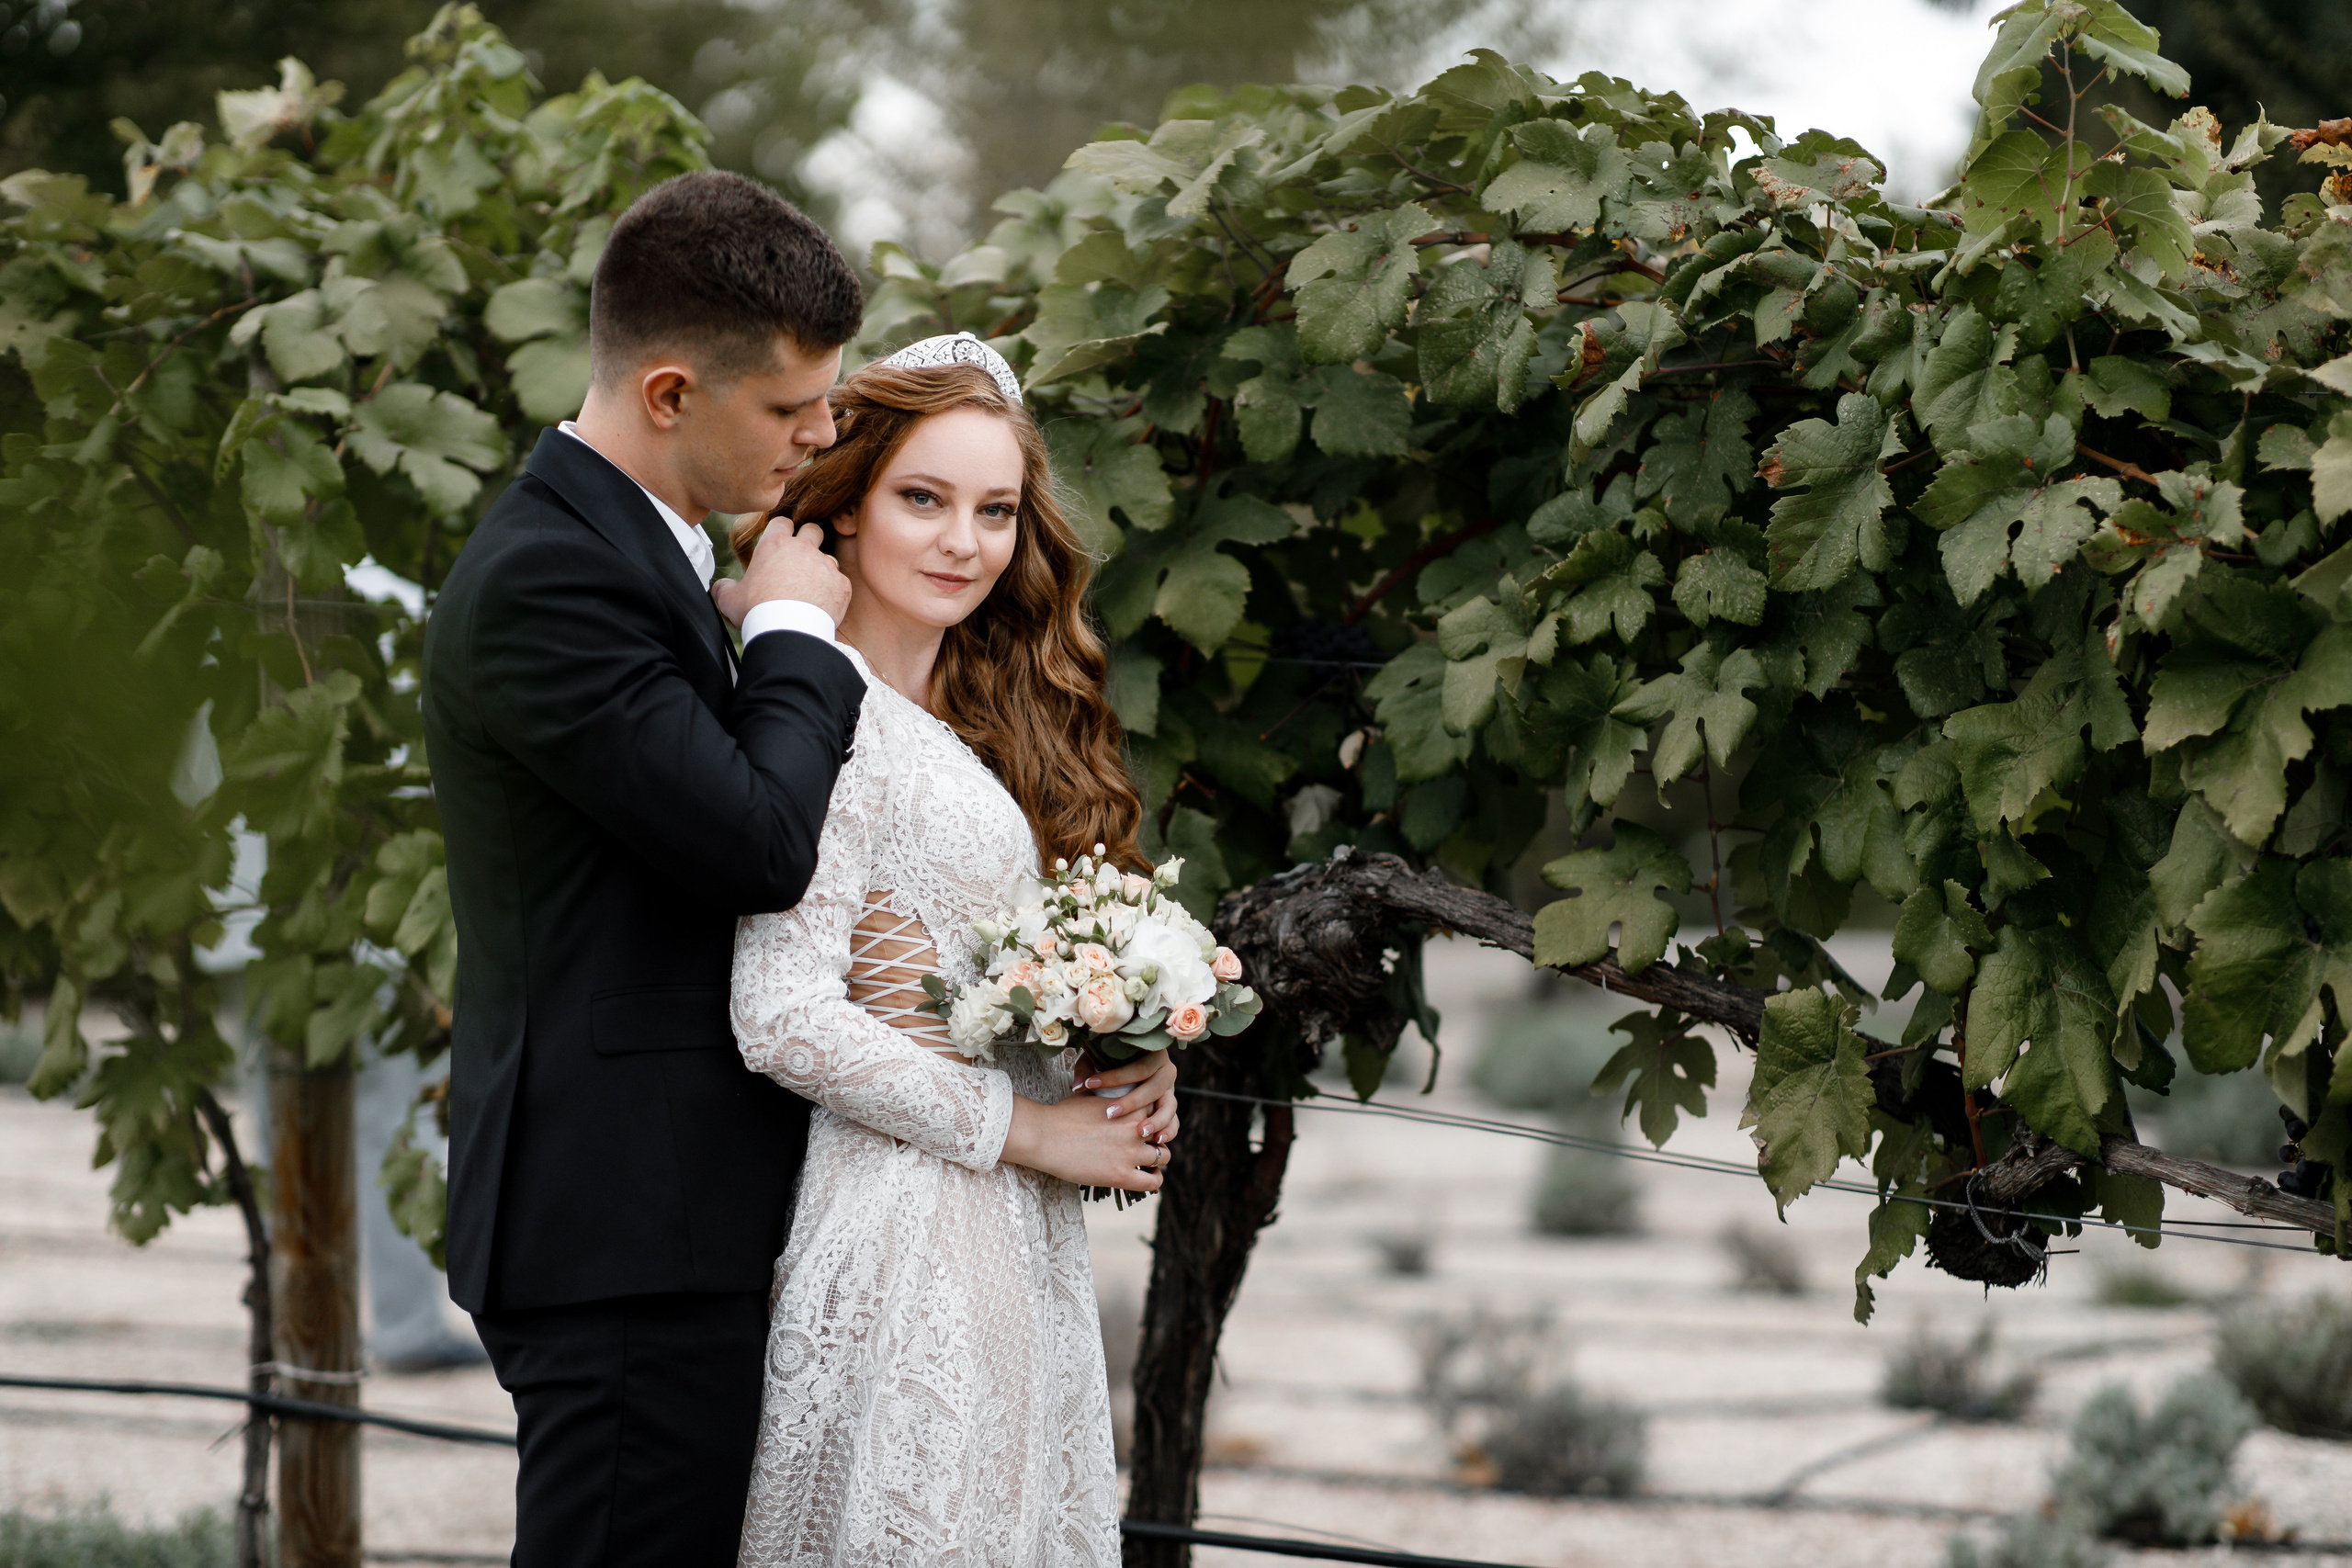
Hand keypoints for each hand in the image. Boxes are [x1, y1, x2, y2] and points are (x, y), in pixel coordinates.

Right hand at [713, 518, 848, 626]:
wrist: (788, 631)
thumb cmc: (757, 612)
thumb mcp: (730, 599)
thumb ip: (725, 588)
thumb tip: (721, 587)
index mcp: (775, 545)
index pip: (781, 522)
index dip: (781, 531)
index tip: (779, 543)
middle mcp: (803, 549)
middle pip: (812, 530)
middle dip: (808, 539)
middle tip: (800, 558)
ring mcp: (825, 565)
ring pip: (828, 558)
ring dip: (820, 569)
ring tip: (810, 590)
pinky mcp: (841, 584)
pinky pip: (839, 582)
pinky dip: (832, 592)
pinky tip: (822, 606)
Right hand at [1001, 1090, 1172, 1192]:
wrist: (1044, 1136)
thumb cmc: (1061, 1115)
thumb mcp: (1090, 1096)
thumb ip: (1110, 1095)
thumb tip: (1109, 1091)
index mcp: (1130, 1106)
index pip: (1158, 1110)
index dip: (1154, 1117)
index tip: (1149, 1124)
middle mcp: (1136, 1128)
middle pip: (1164, 1132)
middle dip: (1159, 1138)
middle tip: (1151, 1145)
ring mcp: (1130, 1152)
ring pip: (1164, 1157)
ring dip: (1159, 1160)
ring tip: (1151, 1164)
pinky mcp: (1121, 1175)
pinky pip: (1152, 1182)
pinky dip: (1154, 1181)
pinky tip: (1149, 1180)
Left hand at [1086, 1049, 1178, 1146]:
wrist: (1128, 1072)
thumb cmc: (1111, 1065)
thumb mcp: (1099, 1060)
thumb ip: (1087, 1069)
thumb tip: (1077, 1086)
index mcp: (1153, 1055)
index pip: (1137, 1068)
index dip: (1115, 1077)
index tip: (1090, 1085)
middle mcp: (1166, 1072)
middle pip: (1154, 1088)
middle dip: (1133, 1102)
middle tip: (1110, 1114)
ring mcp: (1171, 1092)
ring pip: (1169, 1106)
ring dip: (1157, 1120)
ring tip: (1141, 1132)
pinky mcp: (1170, 1109)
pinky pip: (1173, 1121)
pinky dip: (1168, 1131)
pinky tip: (1157, 1141)